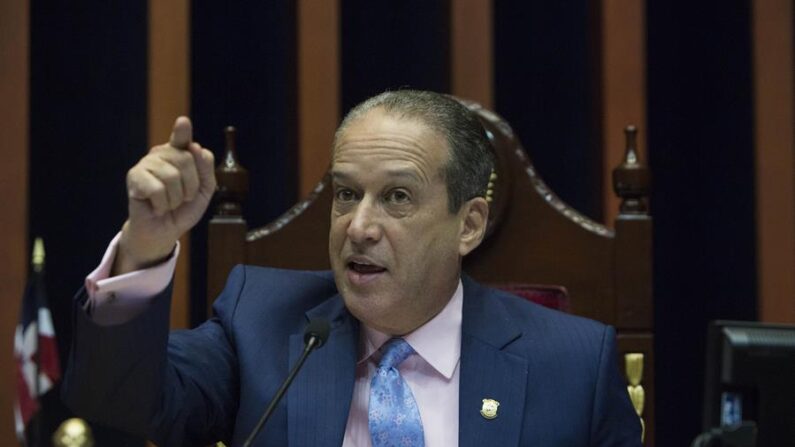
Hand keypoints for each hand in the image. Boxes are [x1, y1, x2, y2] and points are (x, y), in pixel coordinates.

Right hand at [113, 117, 215, 274]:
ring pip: (172, 176)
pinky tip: (156, 206)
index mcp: (180, 153)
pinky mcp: (134, 177)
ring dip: (176, 198)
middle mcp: (162, 154)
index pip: (182, 138)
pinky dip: (162, 204)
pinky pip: (157, 189)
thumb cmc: (183, 208)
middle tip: (182, 198)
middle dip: (191, 187)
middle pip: (187, 159)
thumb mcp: (205, 190)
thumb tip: (195, 146)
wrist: (164, 231)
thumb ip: (206, 168)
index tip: (183, 122)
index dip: (182, 131)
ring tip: (168, 203)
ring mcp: (147, 163)